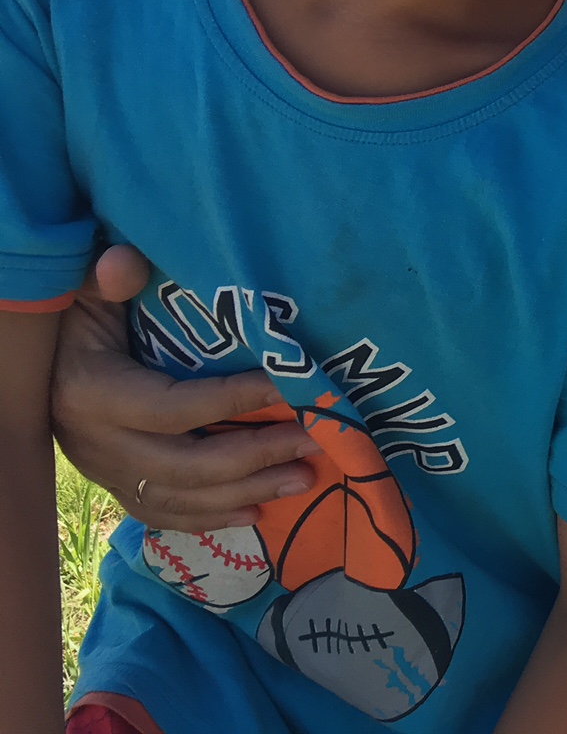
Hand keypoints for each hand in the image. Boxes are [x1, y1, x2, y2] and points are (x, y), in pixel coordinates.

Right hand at [50, 246, 318, 531]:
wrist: (41, 365)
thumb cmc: (78, 319)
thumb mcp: (88, 293)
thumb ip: (110, 279)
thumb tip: (126, 263)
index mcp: (93, 394)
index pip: (172, 407)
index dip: (232, 400)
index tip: (288, 386)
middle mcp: (97, 443)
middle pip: (184, 464)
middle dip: (254, 456)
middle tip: (312, 441)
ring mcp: (104, 470)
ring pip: (179, 496)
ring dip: (245, 491)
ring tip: (302, 478)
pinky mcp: (114, 484)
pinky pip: (162, 512)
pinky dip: (209, 517)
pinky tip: (254, 513)